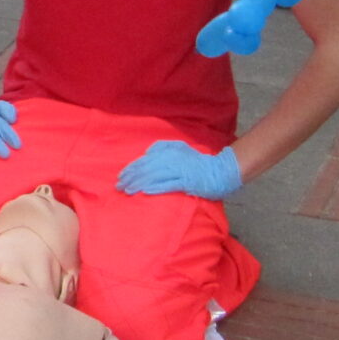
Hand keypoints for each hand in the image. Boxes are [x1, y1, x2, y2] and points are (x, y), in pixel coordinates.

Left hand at [116, 139, 244, 200]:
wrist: (220, 170)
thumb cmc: (198, 161)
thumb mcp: (180, 148)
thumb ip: (163, 147)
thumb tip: (147, 152)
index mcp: (168, 151)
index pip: (144, 160)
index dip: (131, 169)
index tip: (120, 177)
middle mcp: (171, 159)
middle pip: (146, 168)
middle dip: (131, 177)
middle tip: (119, 186)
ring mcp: (179, 170)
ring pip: (154, 177)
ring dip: (139, 184)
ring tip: (127, 191)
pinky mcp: (186, 182)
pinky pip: (168, 185)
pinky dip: (156, 188)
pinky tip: (145, 192)